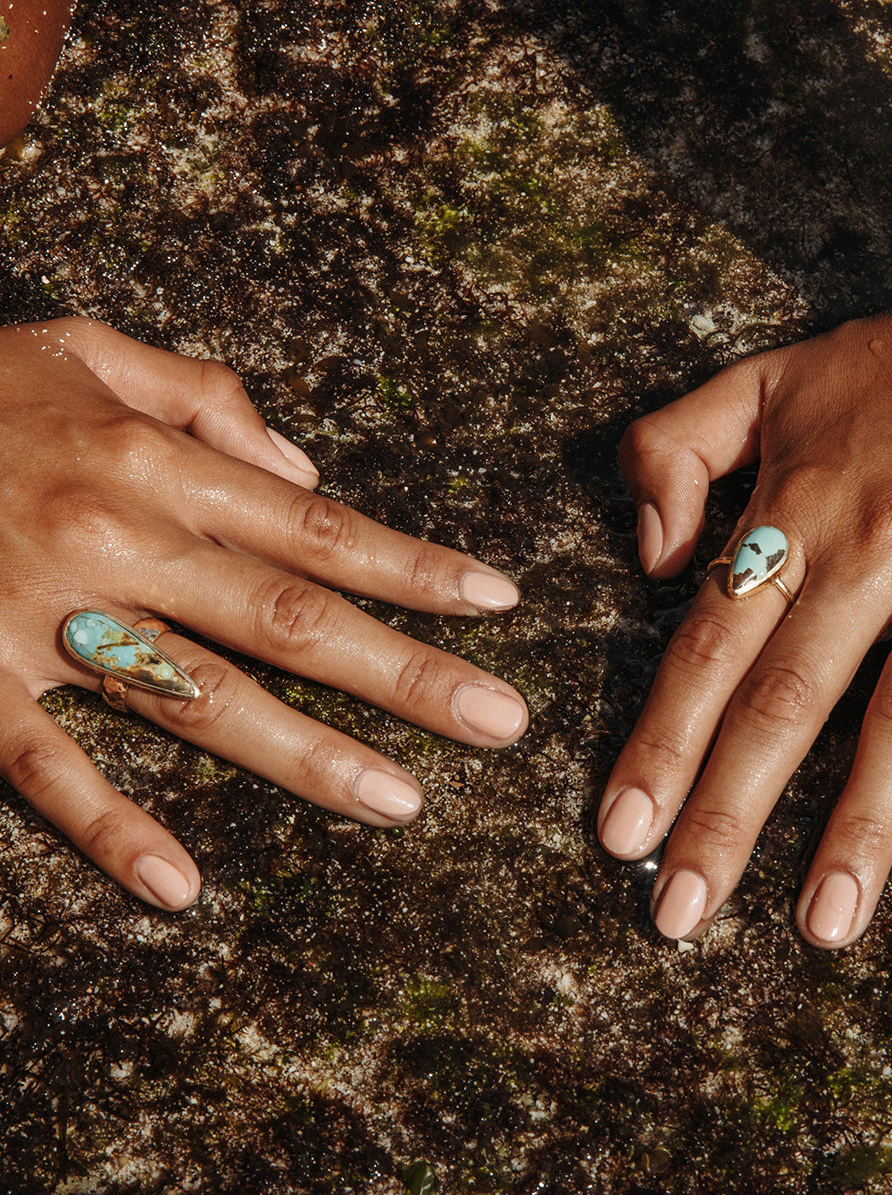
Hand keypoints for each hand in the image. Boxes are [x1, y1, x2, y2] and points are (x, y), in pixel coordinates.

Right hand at [0, 318, 527, 908]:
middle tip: (501, 721)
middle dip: (405, 674)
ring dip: (306, 756)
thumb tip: (304, 468)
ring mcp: (45, 620)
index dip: (415, 566)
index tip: (498, 601)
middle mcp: (120, 542)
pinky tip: (177, 886)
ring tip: (403, 803)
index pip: (319, 527)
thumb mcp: (86, 348)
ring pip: (198, 700)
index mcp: (156, 464)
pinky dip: (110, 825)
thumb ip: (204, 396)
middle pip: (291, 619)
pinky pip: (47, 766)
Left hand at [599, 272, 891, 947]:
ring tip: (824, 924)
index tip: (619, 833)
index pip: (708, 647)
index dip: (659, 743)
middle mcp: (874, 543)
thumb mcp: (760, 378)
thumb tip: (650, 563)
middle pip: (787, 699)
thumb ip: (670, 451)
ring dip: (863, 822)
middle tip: (682, 915)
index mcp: (795, 506)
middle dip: (728, 813)